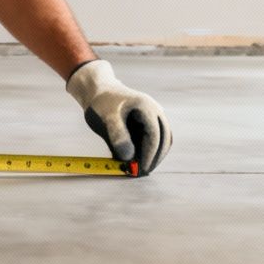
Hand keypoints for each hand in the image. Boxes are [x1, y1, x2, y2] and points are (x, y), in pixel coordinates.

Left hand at [65, 59, 171, 174]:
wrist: (99, 91)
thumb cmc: (102, 103)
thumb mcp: (107, 118)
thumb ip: (117, 136)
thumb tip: (129, 157)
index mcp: (146, 107)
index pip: (155, 135)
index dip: (150, 154)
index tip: (141, 168)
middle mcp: (155, 111)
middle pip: (164, 138)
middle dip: (155, 157)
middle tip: (142, 173)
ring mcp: (155, 116)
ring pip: (163, 139)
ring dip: (155, 155)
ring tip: (139, 169)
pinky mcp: (150, 122)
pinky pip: (155, 138)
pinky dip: (150, 150)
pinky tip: (138, 159)